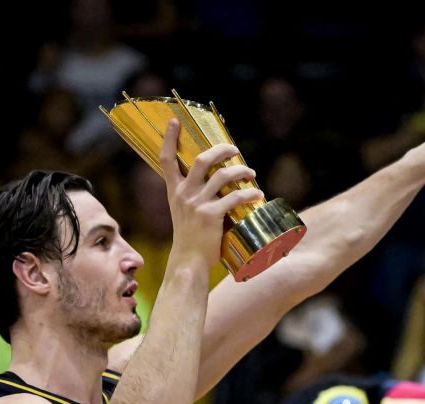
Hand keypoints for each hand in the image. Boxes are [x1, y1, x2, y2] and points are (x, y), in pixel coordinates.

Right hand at [157, 119, 263, 268]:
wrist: (188, 262)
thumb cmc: (190, 238)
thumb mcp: (184, 213)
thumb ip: (194, 197)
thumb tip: (219, 183)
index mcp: (174, 191)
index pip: (166, 159)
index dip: (168, 138)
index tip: (174, 121)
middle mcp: (183, 194)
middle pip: (203, 159)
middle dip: (222, 150)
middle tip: (235, 150)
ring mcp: (197, 204)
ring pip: (223, 175)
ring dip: (241, 171)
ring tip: (252, 174)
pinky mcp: (211, 216)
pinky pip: (235, 197)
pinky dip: (250, 194)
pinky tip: (258, 195)